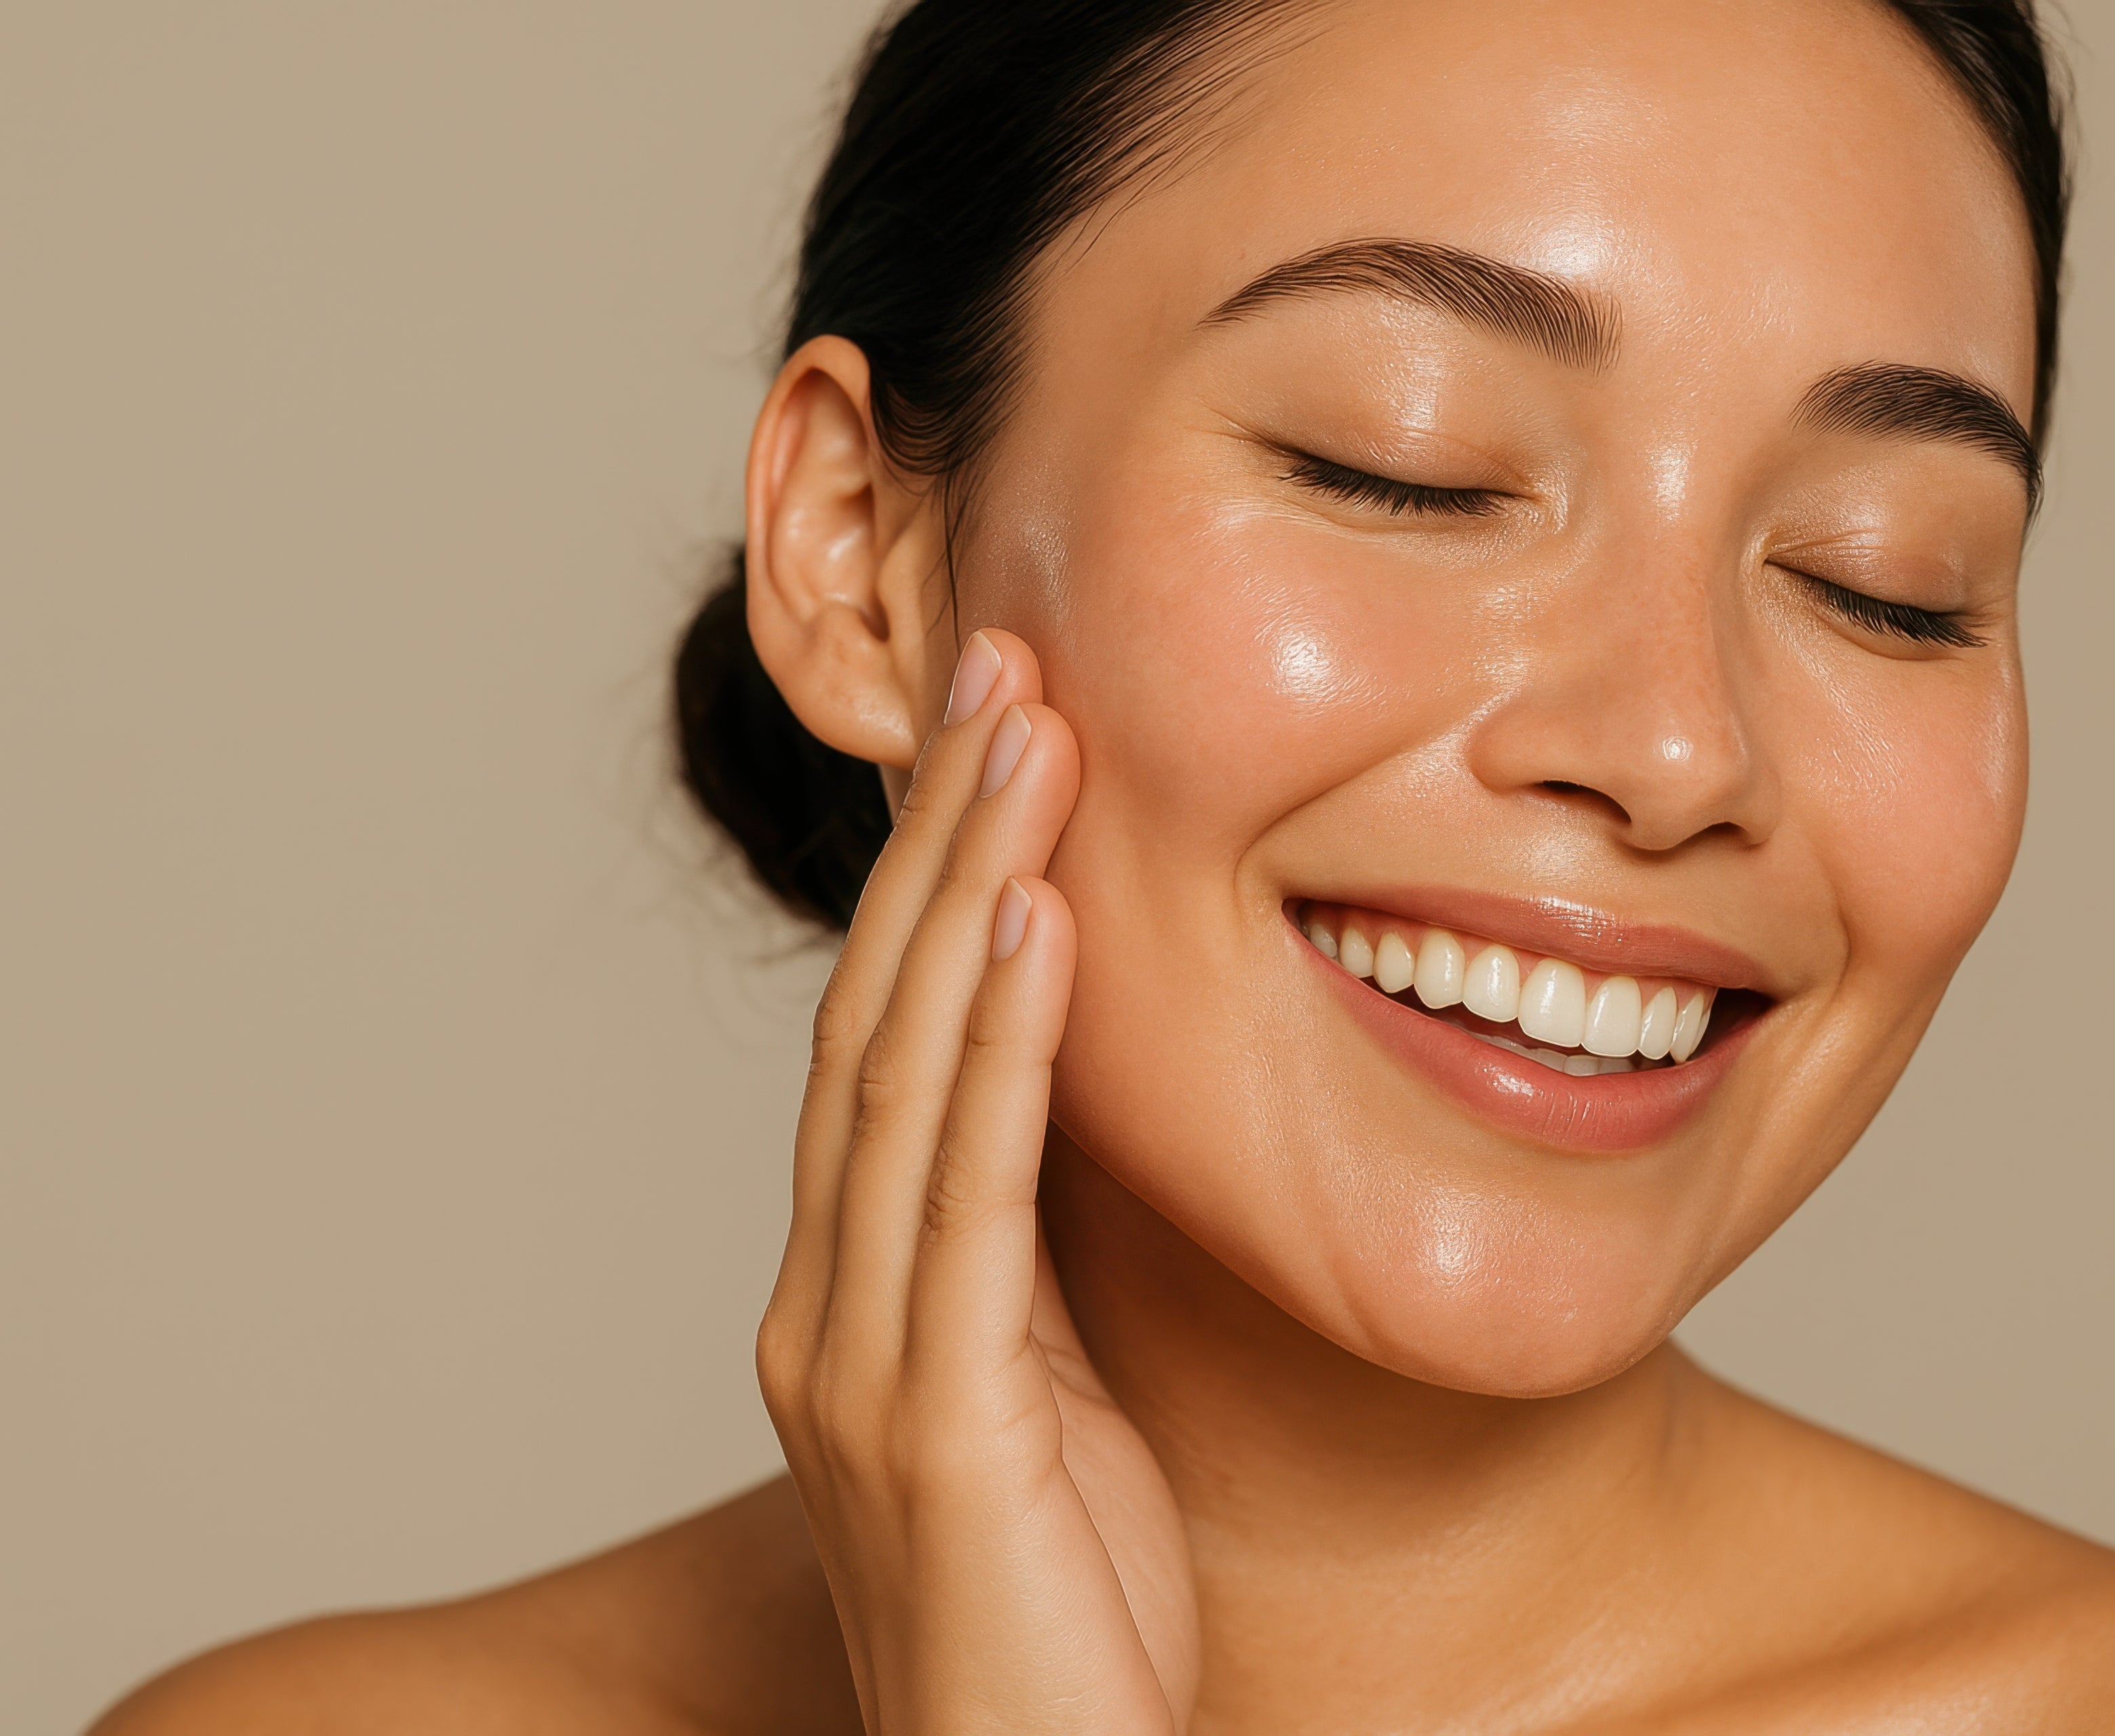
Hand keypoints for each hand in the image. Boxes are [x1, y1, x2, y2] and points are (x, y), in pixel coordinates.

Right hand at [756, 630, 1197, 1734]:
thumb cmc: (1067, 1622)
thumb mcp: (1054, 1407)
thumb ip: (1033, 1272)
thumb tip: (1075, 1125)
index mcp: (859, 1299)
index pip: (891, 1047)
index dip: (938, 882)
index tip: (1000, 734)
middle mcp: (830, 1309)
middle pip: (879, 1020)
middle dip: (940, 836)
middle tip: (1001, 663)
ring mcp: (864, 1363)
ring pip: (906, 1075)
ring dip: (966, 888)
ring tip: (1023, 730)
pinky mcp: (932, 1421)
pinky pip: (966, 1194)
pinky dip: (998, 1045)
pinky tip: (1034, 920)